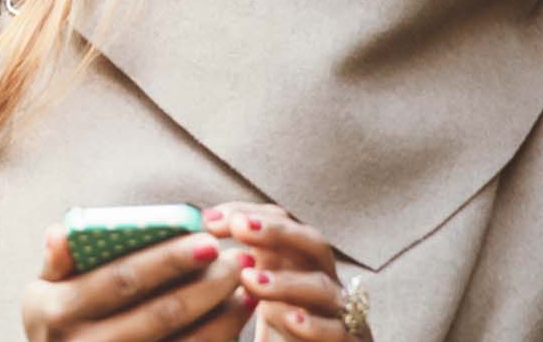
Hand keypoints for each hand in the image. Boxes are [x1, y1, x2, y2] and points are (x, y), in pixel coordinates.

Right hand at [20, 226, 251, 340]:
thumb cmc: (59, 320)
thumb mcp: (44, 290)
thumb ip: (58, 260)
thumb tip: (62, 232)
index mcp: (59, 312)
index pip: (122, 280)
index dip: (167, 261)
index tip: (208, 240)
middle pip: (160, 315)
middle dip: (206, 286)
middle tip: (239, 259)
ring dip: (222, 315)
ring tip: (247, 284)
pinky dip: (220, 336)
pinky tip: (238, 313)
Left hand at [205, 203, 357, 341]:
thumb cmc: (279, 333)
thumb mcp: (253, 297)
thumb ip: (235, 268)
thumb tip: (193, 242)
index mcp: (298, 264)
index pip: (282, 223)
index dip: (248, 214)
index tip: (209, 219)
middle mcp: (321, 281)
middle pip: (311, 243)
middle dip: (276, 232)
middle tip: (240, 228)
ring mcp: (338, 312)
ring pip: (321, 287)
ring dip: (286, 281)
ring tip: (250, 280)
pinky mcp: (348, 341)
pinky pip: (338, 330)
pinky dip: (316, 324)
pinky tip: (290, 319)